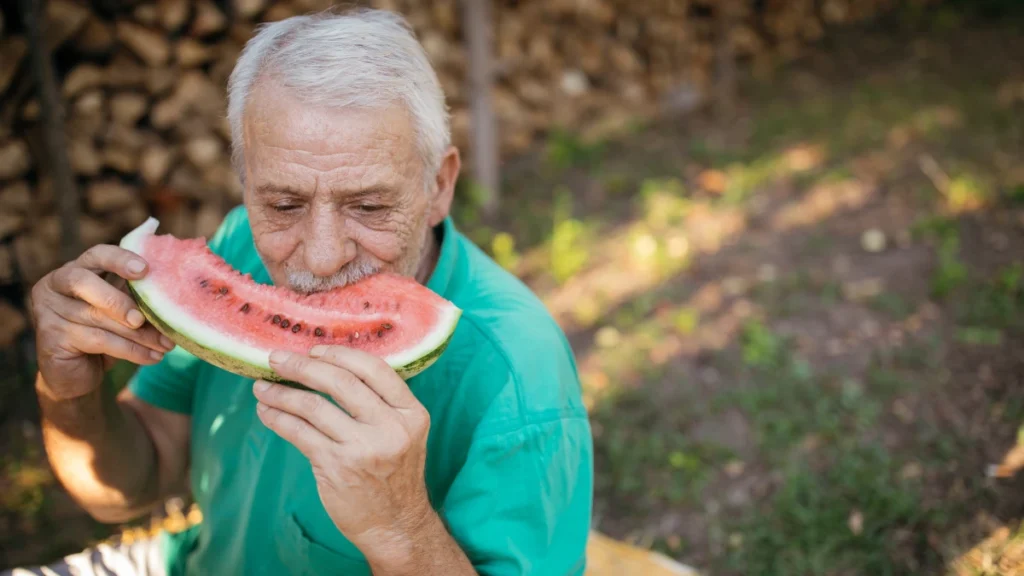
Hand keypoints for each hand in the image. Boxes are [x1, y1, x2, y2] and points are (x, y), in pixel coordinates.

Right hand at [30, 245, 174, 399]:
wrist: (76, 376)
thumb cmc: (104, 335)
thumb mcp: (121, 312)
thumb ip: (136, 296)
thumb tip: (175, 290)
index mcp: (75, 269)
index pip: (96, 254)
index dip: (119, 259)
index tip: (145, 269)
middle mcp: (55, 285)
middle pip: (84, 282)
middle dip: (118, 300)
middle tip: (143, 319)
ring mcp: (48, 310)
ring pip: (98, 318)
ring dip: (138, 334)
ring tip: (166, 345)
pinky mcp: (50, 337)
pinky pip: (98, 340)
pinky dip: (131, 350)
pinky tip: (153, 357)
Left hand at [252, 346, 432, 559]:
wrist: (395, 523)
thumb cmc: (394, 474)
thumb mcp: (405, 433)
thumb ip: (381, 403)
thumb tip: (330, 367)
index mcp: (411, 413)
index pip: (374, 369)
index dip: (339, 354)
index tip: (313, 350)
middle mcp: (390, 427)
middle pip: (340, 382)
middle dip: (302, 366)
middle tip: (276, 359)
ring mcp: (363, 448)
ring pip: (313, 406)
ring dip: (281, 393)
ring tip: (262, 388)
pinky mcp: (336, 466)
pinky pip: (299, 433)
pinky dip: (278, 418)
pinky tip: (267, 412)